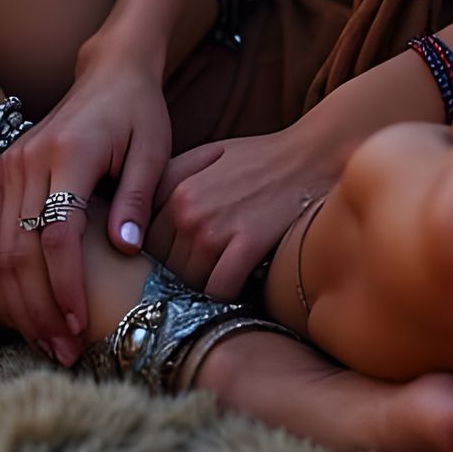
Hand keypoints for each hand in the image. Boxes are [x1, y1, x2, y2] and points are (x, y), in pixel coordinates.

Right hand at [0, 48, 171, 360]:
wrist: (108, 74)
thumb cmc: (138, 114)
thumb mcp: (153, 150)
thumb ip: (136, 198)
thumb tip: (125, 249)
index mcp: (69, 152)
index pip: (57, 234)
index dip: (66, 287)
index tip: (82, 326)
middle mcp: (27, 159)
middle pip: (19, 250)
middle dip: (39, 309)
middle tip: (66, 351)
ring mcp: (5, 167)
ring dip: (17, 304)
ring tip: (47, 342)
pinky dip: (2, 282)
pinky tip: (25, 312)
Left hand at [146, 124, 338, 302]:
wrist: (309, 156)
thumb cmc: (260, 158)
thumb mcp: (207, 155)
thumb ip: (172, 181)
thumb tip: (143, 217)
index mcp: (173, 185)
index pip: (145, 240)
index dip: (159, 255)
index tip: (174, 263)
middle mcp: (186, 208)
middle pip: (165, 266)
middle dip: (179, 275)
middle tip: (200, 278)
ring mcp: (215, 228)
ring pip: (189, 282)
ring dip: (203, 288)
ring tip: (219, 283)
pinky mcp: (246, 244)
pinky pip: (219, 290)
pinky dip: (226, 295)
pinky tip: (238, 287)